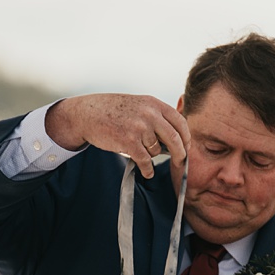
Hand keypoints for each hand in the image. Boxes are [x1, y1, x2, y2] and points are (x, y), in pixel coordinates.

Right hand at [45, 94, 190, 178]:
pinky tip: (146, 171)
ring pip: (157, 151)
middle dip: (180, 153)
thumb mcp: (139, 104)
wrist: (88, 113)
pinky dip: (147, 169)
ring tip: (139, 151)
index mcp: (154, 103)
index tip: (186, 146)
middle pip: (175, 139)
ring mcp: (140, 128)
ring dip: (151, 155)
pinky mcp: (129, 141)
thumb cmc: (113, 110)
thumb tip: (175, 137)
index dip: (186, 137)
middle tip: (180, 161)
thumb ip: (156, 116)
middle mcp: (149, 114)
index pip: (180, 122)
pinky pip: (145, 161)